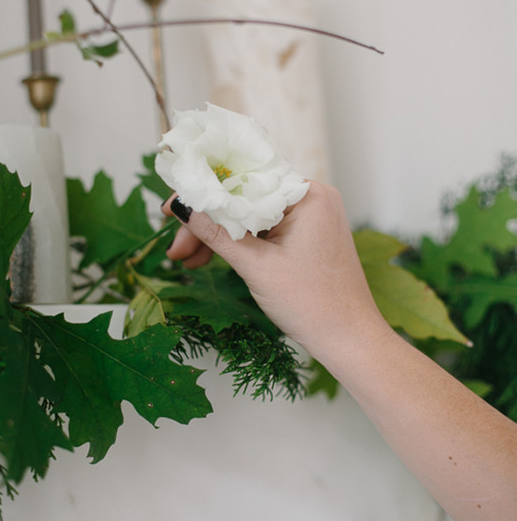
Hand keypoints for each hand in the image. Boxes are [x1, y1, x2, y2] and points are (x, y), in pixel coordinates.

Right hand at [163, 181, 387, 358]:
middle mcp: (312, 198)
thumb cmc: (314, 304)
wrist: (350, 340)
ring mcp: (311, 217)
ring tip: (188, 260)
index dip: (203, 193)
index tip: (170, 209)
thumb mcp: (256, 266)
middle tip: (176, 247)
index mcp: (307, 195)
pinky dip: (240, 244)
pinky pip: (265, 230)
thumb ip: (217, 232)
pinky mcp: (307, 236)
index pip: (243, 180)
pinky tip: (212, 258)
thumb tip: (182, 207)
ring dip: (219, 236)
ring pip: (251, 216)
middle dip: (208, 223)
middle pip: (244, 199)